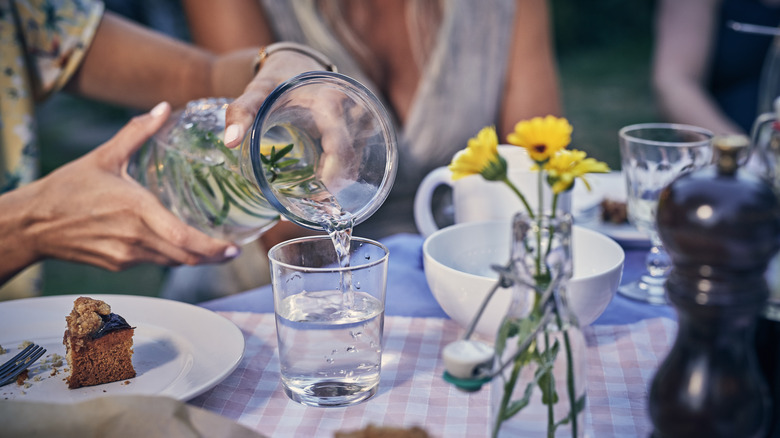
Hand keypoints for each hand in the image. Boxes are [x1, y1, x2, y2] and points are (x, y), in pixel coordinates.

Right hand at [0, 102, 238, 282]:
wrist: (33, 223)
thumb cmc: (68, 188)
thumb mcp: (105, 156)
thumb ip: (137, 132)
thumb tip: (163, 108)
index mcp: (137, 210)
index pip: (183, 238)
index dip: (212, 248)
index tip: (234, 248)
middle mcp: (135, 237)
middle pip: (185, 257)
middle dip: (213, 257)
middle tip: (232, 251)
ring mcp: (127, 255)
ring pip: (171, 262)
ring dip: (194, 259)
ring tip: (215, 251)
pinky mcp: (118, 265)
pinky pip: (153, 262)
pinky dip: (171, 256)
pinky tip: (179, 246)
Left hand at [223, 51, 366, 192]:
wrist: (298, 64)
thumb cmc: (277, 80)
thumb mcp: (257, 92)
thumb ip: (241, 112)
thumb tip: (229, 143)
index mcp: (331, 102)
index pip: (342, 147)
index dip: (332, 176)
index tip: (315, 194)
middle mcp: (354, 110)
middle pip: (352, 159)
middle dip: (334, 184)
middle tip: (310, 200)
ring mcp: (361, 119)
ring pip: (357, 161)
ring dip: (339, 181)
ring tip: (313, 191)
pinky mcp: (361, 129)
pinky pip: (357, 157)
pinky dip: (342, 173)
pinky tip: (323, 180)